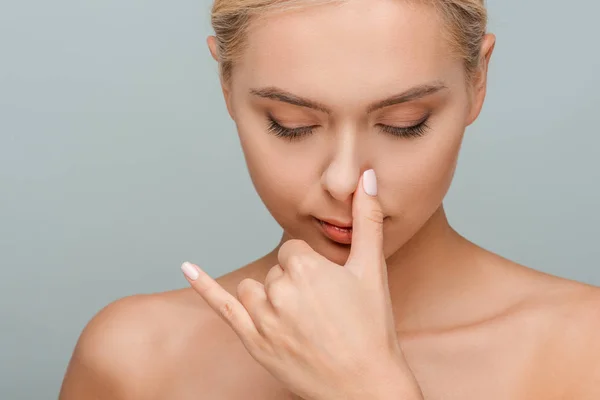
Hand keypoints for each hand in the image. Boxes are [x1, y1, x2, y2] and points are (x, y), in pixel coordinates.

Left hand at [181, 169, 422, 399]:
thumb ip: (367, 219)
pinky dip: (203, 287)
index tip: (329, 290)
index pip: (294, 251)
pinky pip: (223, 307)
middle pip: (277, 271)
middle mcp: (280, 290)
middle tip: (324, 312)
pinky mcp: (254, 341)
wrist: (365, 385)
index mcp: (306, 267)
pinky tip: (186, 268)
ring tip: (303, 320)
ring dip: (272, 297)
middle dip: (296, 285)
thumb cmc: (372, 328)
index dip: (312, 270)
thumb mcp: (372, 269)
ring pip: (257, 289)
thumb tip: (366, 176)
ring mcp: (264, 318)